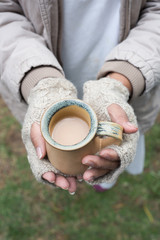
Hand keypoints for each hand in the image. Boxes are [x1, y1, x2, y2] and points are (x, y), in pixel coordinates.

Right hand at [22, 77, 77, 191]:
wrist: (54, 103)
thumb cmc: (43, 114)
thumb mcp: (36, 123)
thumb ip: (36, 137)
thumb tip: (40, 155)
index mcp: (39, 151)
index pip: (41, 169)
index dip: (48, 177)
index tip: (55, 179)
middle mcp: (49, 155)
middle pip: (54, 173)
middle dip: (62, 181)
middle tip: (70, 186)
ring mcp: (58, 153)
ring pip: (64, 170)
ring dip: (70, 178)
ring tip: (78, 182)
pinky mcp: (68, 148)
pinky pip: (71, 162)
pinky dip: (76, 169)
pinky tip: (83, 172)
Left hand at [82, 103, 137, 181]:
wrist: (99, 105)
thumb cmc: (108, 105)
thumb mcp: (114, 107)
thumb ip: (121, 116)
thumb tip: (133, 129)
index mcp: (125, 141)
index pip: (123, 152)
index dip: (114, 155)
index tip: (103, 152)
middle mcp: (118, 151)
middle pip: (112, 164)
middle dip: (100, 164)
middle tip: (86, 160)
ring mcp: (107, 155)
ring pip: (105, 169)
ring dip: (96, 172)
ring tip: (84, 176)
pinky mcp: (98, 156)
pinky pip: (98, 168)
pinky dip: (92, 173)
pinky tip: (81, 175)